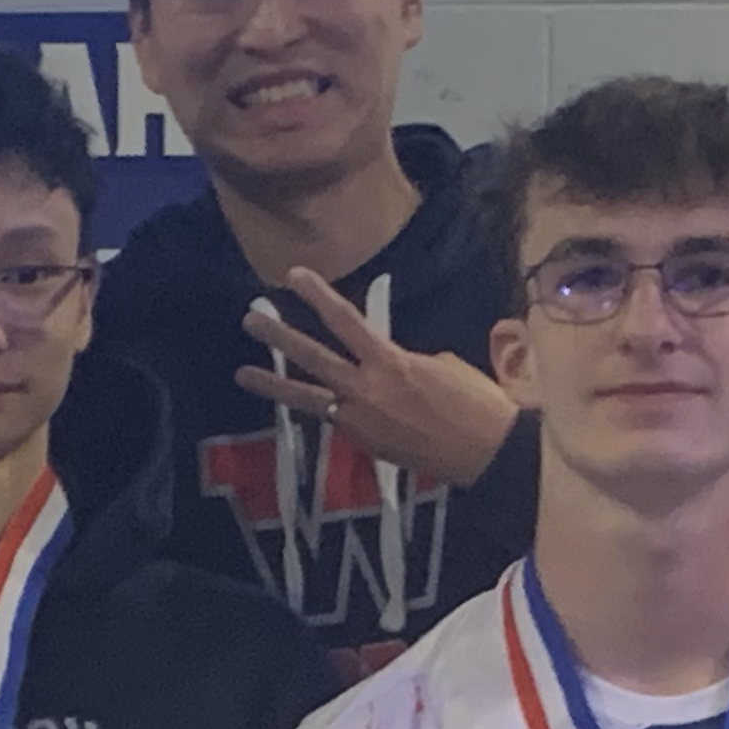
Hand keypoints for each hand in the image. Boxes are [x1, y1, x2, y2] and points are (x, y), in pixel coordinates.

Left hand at [241, 269, 520, 488]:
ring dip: (274, 383)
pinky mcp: (361, 443)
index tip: (294, 275)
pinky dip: (317, 407)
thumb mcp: (440, 365)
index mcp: (391, 362)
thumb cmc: (475, 402)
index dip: (318, 296)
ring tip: (242, 373)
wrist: (486, 452)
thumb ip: (402, 361)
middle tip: (251, 318)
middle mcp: (367, 389)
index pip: (345, 321)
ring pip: (307, 397)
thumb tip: (385, 367)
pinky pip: (331, 419)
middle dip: (281, 336)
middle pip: (313, 357)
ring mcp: (359, 420)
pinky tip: (297, 400)